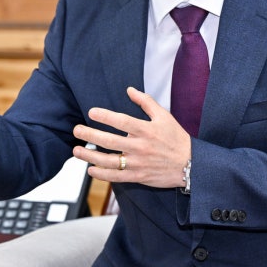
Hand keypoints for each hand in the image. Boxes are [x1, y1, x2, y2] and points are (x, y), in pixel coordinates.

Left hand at [72, 87, 191, 188]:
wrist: (190, 164)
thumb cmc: (176, 137)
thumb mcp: (164, 116)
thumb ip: (146, 102)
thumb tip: (129, 89)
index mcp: (146, 130)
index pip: (122, 122)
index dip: (105, 116)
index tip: (91, 112)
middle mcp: (140, 146)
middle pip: (110, 141)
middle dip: (90, 135)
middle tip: (76, 130)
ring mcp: (138, 163)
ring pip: (109, 161)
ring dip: (90, 156)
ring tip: (76, 150)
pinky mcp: (138, 176)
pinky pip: (116, 177)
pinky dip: (102, 174)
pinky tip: (90, 170)